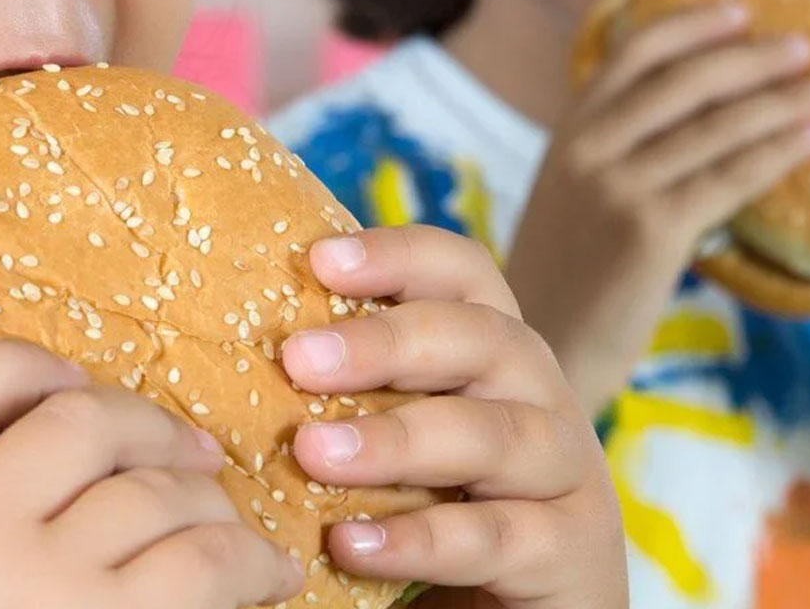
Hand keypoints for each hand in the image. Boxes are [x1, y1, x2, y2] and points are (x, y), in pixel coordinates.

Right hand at [0, 341, 302, 608]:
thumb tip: (98, 426)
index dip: (20, 366)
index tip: (71, 380)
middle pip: (78, 419)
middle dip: (152, 426)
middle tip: (194, 457)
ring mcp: (37, 587)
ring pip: (157, 490)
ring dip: (215, 507)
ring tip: (235, 541)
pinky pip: (210, 556)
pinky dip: (256, 559)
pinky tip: (271, 578)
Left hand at [282, 227, 625, 608]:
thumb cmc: (431, 519)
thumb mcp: (388, 448)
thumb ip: (343, 402)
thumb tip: (235, 355)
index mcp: (493, 356)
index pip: (464, 275)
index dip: (400, 255)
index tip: (320, 261)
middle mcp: (539, 399)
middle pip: (483, 339)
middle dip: (388, 343)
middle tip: (299, 359)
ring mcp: (565, 475)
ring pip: (495, 434)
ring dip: (400, 438)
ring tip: (312, 453)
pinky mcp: (574, 553)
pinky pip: (499, 536)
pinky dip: (423, 538)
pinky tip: (350, 542)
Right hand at [507, 3, 809, 413]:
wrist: (541, 351)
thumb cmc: (567, 281)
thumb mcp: (572, 200)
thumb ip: (613, 154)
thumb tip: (694, 123)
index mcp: (568, 134)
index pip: (633, 51)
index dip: (692, 25)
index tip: (742, 13)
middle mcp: (588, 150)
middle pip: (685, 80)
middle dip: (753, 58)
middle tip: (806, 49)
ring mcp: (617, 188)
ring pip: (716, 127)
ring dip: (782, 102)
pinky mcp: (650, 232)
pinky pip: (729, 179)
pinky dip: (777, 154)